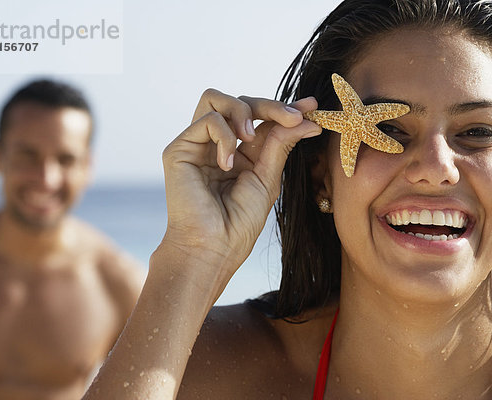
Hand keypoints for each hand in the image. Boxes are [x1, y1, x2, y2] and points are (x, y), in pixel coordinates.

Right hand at [157, 90, 320, 290]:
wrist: (215, 247)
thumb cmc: (240, 223)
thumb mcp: (268, 178)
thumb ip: (281, 144)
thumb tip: (308, 118)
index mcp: (240, 153)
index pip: (261, 120)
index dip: (284, 109)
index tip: (312, 105)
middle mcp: (217, 145)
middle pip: (240, 102)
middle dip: (270, 105)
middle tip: (292, 117)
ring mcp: (197, 145)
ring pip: (217, 99)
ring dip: (243, 112)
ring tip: (250, 138)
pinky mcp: (179, 149)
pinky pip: (207, 120)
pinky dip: (224, 136)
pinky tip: (227, 164)